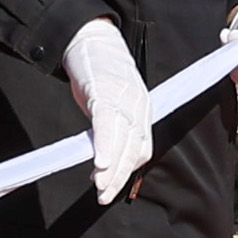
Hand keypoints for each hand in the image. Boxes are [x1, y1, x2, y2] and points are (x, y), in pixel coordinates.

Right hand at [61, 17, 150, 196]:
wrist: (94, 41)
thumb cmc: (102, 77)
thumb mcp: (113, 105)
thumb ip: (114, 129)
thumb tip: (104, 160)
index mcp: (142, 112)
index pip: (142, 149)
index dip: (127, 171)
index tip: (111, 188)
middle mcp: (139, 107)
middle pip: (134, 148)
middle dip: (119, 175)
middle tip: (104, 196)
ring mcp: (123, 99)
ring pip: (122, 140)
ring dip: (111, 167)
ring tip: (100, 187)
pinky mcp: (105, 91)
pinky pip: (106, 123)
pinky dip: (104, 144)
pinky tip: (99, 161)